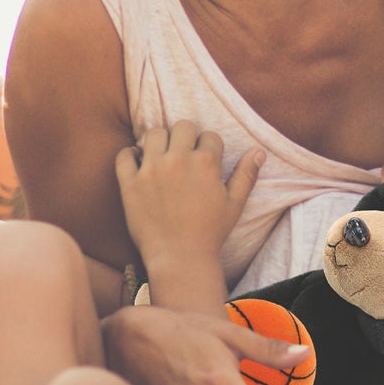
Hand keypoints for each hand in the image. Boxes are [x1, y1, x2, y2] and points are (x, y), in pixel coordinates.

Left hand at [116, 124, 260, 280]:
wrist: (180, 258)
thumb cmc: (210, 233)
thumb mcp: (235, 204)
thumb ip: (246, 175)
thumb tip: (258, 151)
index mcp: (206, 162)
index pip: (209, 136)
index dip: (209, 147)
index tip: (205, 160)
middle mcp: (178, 160)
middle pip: (182, 126)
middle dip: (186, 137)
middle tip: (183, 153)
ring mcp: (152, 170)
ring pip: (154, 133)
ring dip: (159, 141)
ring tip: (161, 156)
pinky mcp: (130, 183)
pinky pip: (124, 154)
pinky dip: (130, 154)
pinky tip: (138, 163)